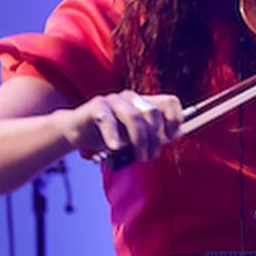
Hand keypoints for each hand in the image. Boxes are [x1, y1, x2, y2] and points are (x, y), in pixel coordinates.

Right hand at [62, 90, 182, 162]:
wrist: (77, 131)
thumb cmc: (109, 134)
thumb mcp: (135, 137)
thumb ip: (154, 135)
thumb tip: (178, 134)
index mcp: (144, 103)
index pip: (170, 102)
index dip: (175, 120)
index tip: (171, 138)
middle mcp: (132, 98)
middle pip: (153, 113)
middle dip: (155, 138)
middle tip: (149, 156)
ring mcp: (114, 100)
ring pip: (134, 117)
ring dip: (139, 141)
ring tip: (138, 157)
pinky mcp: (97, 106)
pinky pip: (108, 119)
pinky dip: (114, 136)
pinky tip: (116, 147)